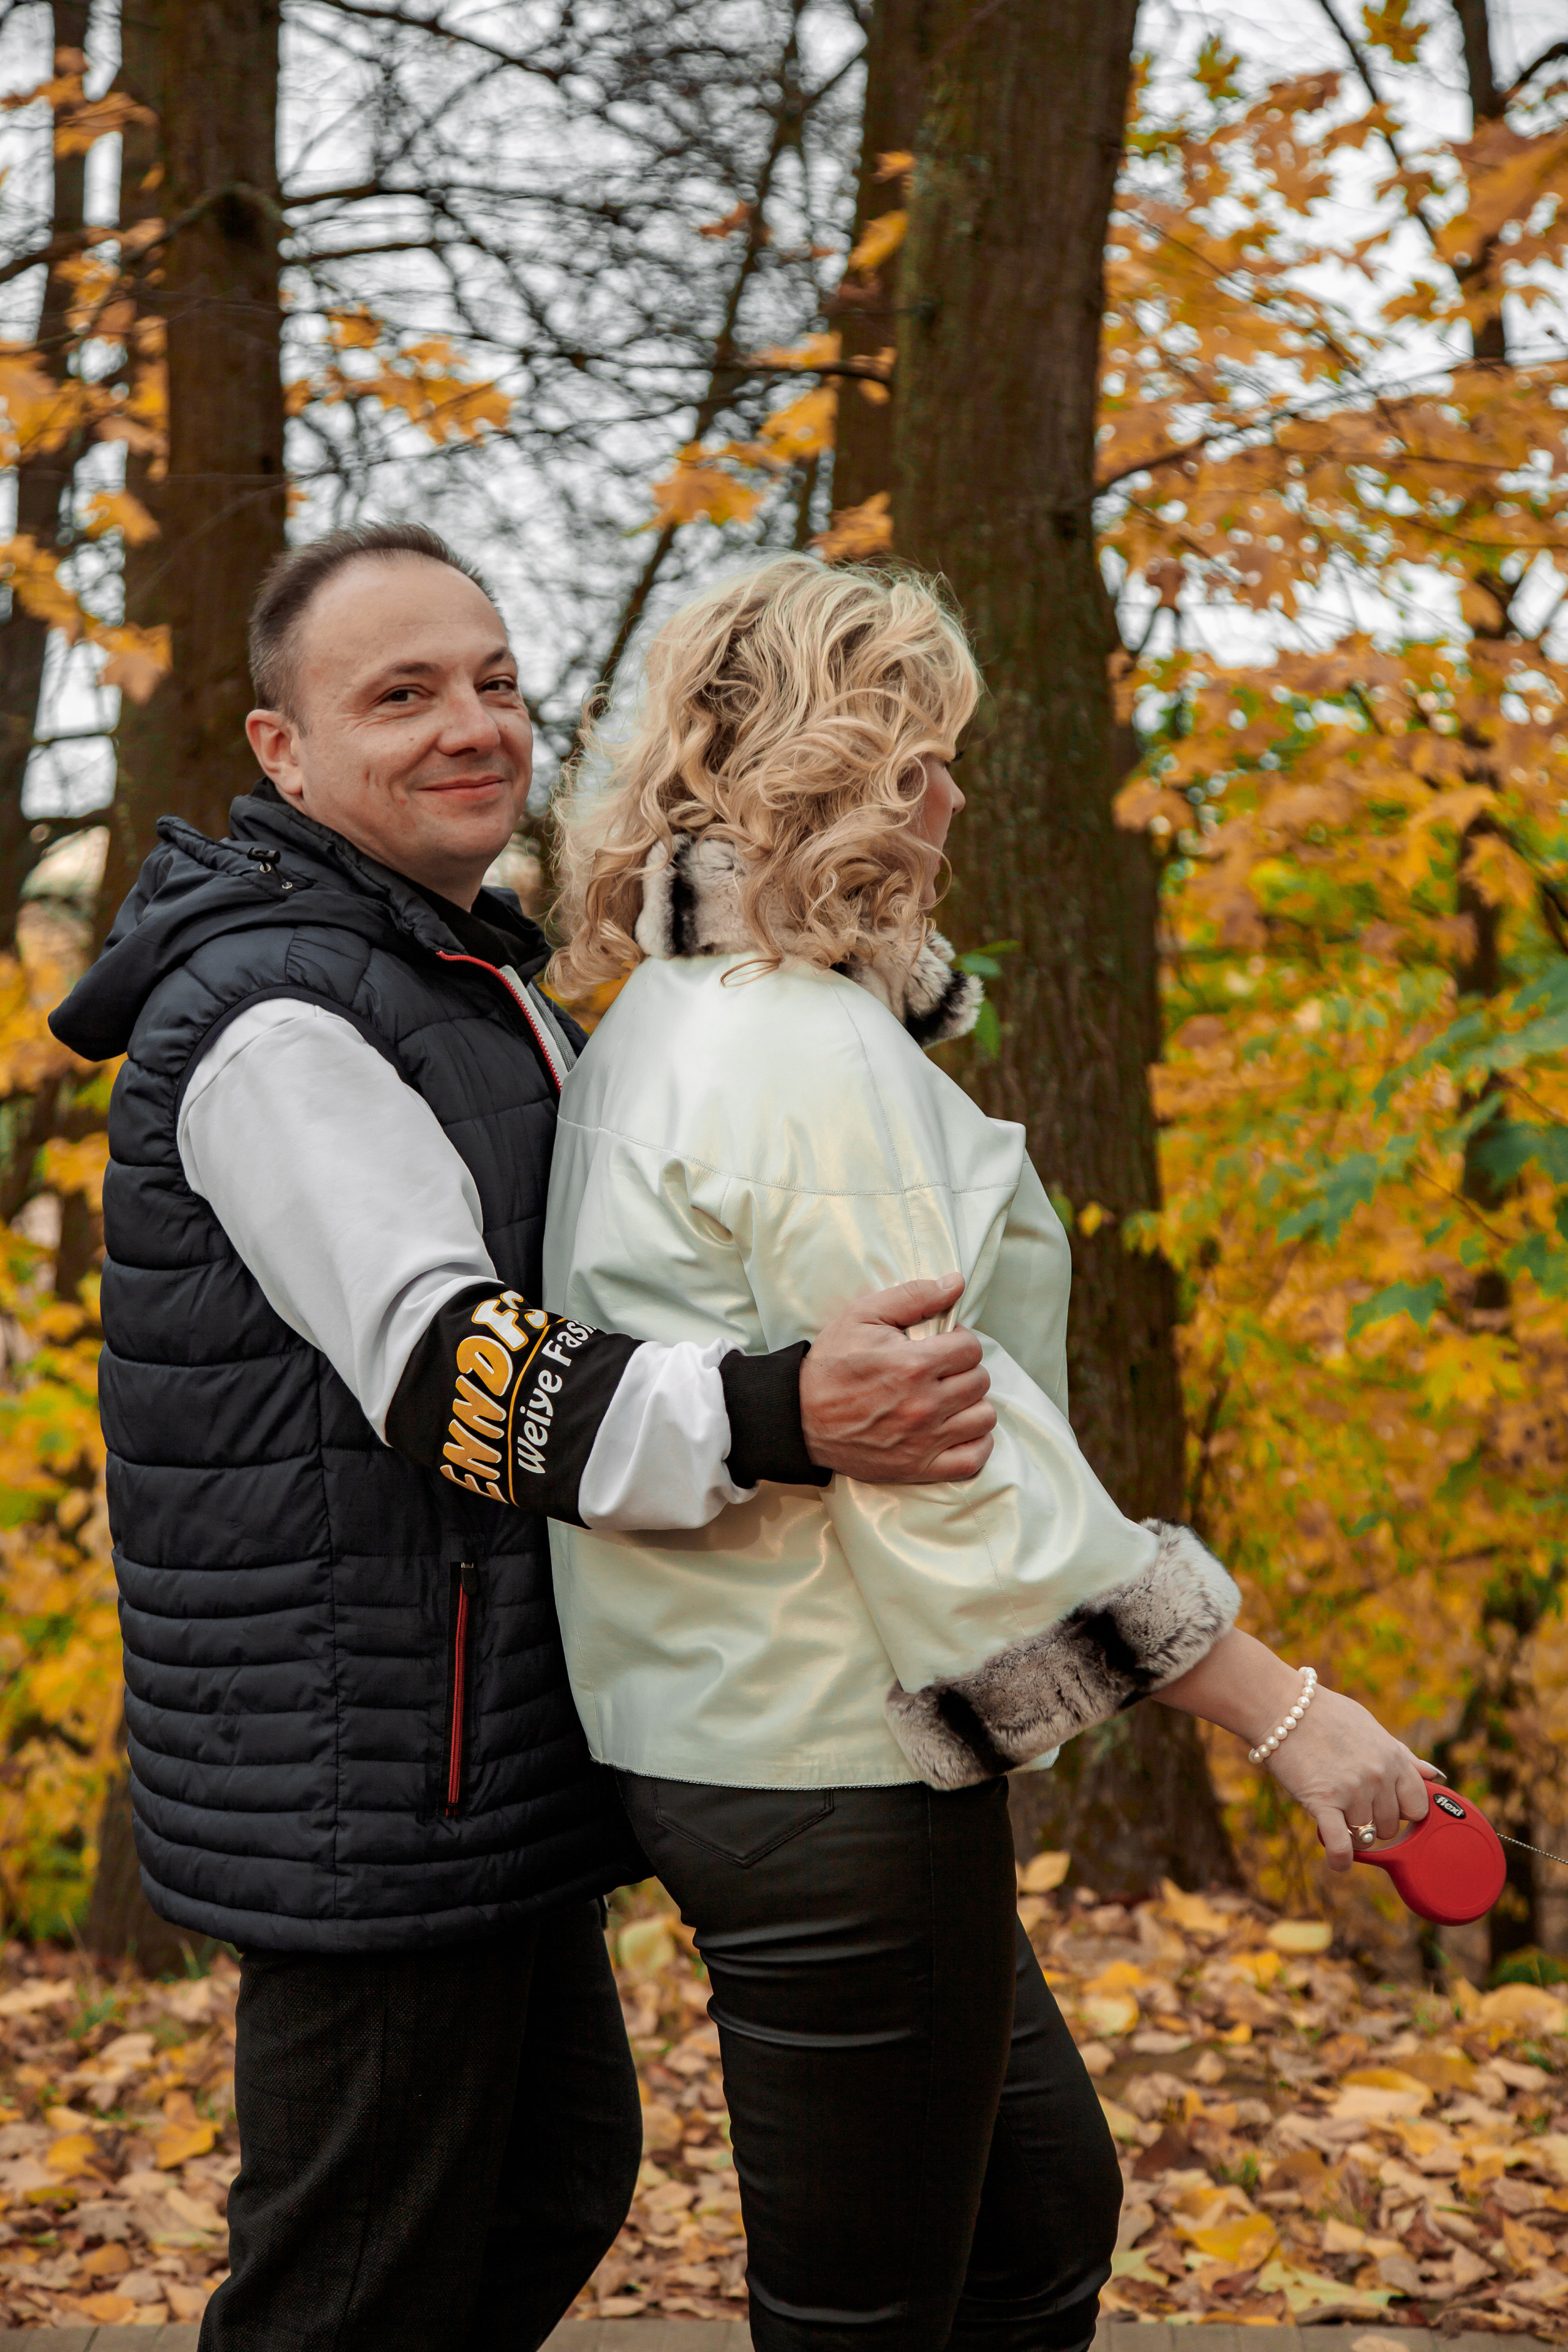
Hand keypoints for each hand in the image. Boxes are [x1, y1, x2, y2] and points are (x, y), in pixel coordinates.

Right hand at [800, 1272, 995, 1482]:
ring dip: (971, 1404)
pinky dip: (974, 1444)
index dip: (959, 1341)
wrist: (800, 1417)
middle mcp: (924, 1405)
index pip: (971, 1348)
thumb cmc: (831, 1364)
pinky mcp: (919, 1468)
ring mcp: (924, 1441)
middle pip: (979, 1381)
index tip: (942, 1344)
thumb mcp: (862, 1315)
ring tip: (949, 1397)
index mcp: (913, 1365)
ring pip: (983, 1418)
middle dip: (964, 1369)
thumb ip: (913, 1295)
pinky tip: (957, 1428)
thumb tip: (957, 1283)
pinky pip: (973, 1459)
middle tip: (941, 1369)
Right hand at [1156, 1629, 1440, 1871]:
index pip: (1418, 1806)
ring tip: (1334, 1813)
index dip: (1402, 1811)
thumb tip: (1436, 1775)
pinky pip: (1341, 1845)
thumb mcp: (1371, 1728)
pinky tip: (1337, 1862)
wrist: (1280, 1705)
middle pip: (1391, 1826)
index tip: (1385, 1807)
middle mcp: (1378, 1776)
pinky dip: (1340, 1859)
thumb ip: (1403, 1756)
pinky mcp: (1323, 1801)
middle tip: (1351, 1806)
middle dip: (1374, 1821)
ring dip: (1351, 1831)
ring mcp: (1352, 1790)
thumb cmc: (1325, 1713)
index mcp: (1393, 1757)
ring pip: (1365, 1836)